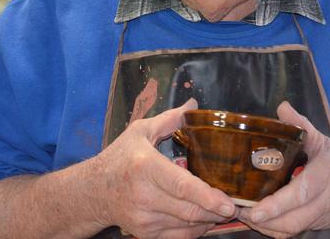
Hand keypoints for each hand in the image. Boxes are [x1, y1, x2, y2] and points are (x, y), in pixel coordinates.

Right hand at [93, 99, 237, 237]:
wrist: (93, 191)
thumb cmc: (119, 158)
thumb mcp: (140, 131)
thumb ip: (170, 119)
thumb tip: (193, 105)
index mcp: (146, 167)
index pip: (182, 186)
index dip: (207, 196)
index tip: (228, 203)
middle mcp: (144, 196)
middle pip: (189, 210)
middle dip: (216, 210)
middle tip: (236, 205)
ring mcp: (144, 218)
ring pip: (187, 225)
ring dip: (208, 219)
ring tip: (222, 209)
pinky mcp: (144, 234)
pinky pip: (178, 237)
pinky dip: (195, 229)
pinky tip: (204, 218)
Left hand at [238, 101, 329, 237]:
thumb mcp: (324, 140)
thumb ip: (301, 125)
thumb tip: (282, 108)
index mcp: (324, 178)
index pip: (299, 195)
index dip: (276, 205)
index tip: (254, 209)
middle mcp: (322, 202)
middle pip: (291, 222)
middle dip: (262, 221)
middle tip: (237, 209)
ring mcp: (319, 218)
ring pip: (290, 231)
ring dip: (265, 228)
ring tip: (242, 214)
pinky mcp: (317, 225)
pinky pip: (293, 232)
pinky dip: (274, 230)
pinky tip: (257, 220)